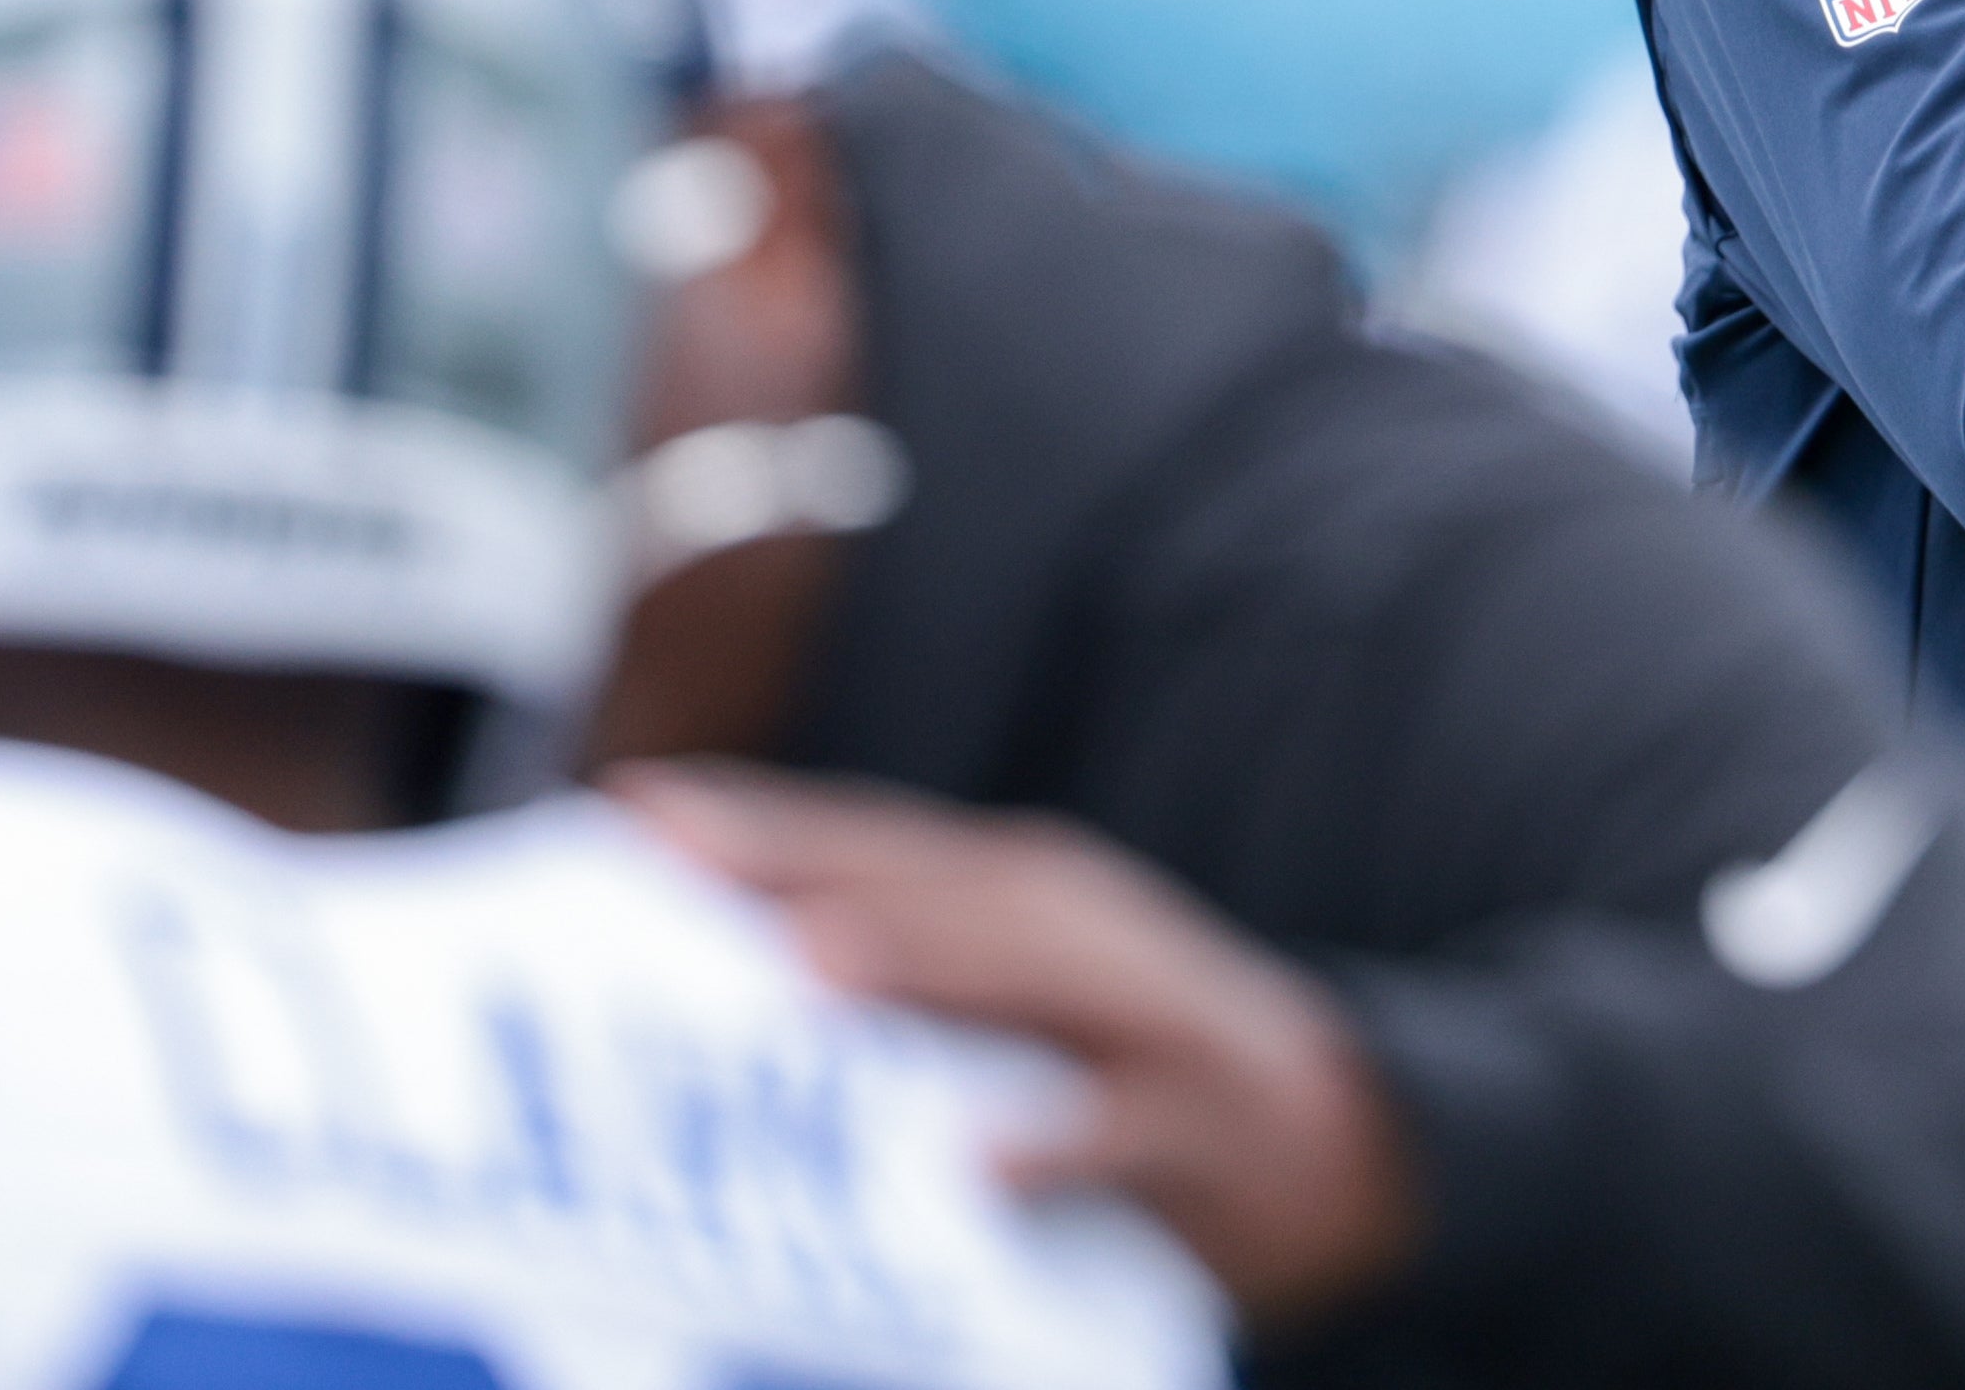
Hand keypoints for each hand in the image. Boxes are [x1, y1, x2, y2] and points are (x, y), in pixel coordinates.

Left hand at [617, 762, 1425, 1333]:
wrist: (1339, 1141)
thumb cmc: (1127, 1083)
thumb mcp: (1005, 1017)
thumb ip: (890, 997)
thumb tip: (716, 999)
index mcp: (1015, 899)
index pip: (865, 844)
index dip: (752, 820)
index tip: (625, 805)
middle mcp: (1075, 928)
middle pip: (925, 884)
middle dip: (802, 865)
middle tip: (678, 860)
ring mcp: (1148, 1011)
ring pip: (1024, 971)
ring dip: (918, 961)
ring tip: (806, 966)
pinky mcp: (1209, 1114)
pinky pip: (1128, 1123)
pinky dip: (1059, 1134)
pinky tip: (980, 1159)